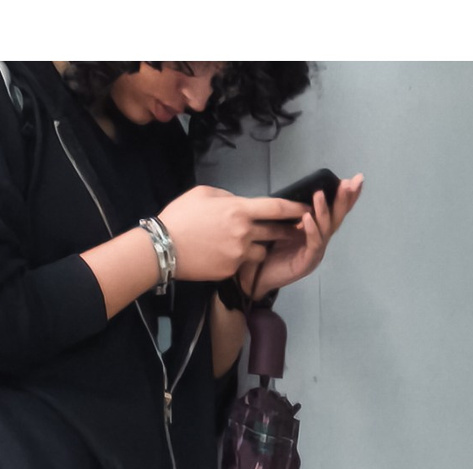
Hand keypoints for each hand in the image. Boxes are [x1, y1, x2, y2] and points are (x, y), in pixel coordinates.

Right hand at [156, 184, 314, 287]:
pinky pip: (244, 264)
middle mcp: (244, 233)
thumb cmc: (181, 216)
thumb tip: (240, 203)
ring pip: (261, 252)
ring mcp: (239, 254)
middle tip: (293, 229)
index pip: (276, 208)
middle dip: (286, 231)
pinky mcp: (232, 270)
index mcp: (238, 210)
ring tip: (241, 243)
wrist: (164, 247)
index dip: (295, 208)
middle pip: (275, 232)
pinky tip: (222, 253)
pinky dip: (239, 259)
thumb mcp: (204, 194)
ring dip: (258, 247)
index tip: (308, 207)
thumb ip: (228, 198)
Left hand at [237, 174, 364, 298]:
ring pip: (325, 230)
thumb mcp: (282, 223)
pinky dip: (311, 230)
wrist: (256, 274)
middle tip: (352, 183)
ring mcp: (315, 252)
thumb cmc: (269, 247)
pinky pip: (312, 244)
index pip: (333, 210)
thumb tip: (298, 189)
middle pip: (336, 218)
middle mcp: (319, 239)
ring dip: (324, 211)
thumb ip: (293, 210)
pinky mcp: (307, 263)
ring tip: (320, 194)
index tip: (355, 179)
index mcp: (316, 229)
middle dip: (345, 200)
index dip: (345, 196)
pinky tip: (308, 218)